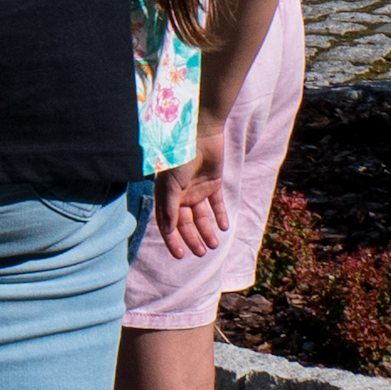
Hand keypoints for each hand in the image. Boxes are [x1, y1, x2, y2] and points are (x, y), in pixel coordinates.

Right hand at [155, 124, 232, 257]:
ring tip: (213, 245)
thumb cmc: (180, 157)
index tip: (180, 255)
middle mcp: (181, 195)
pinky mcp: (213, 184)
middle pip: (186, 223)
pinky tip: (224, 227)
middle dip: (192, 239)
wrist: (200, 134)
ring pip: (201, 217)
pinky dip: (220, 216)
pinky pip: (216, 204)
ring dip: (206, 232)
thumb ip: (169, 208)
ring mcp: (197, 190)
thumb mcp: (171, 184)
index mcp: (166, 196)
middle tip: (201, 253)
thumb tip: (168, 231)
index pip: (167, 223)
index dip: (172, 240)